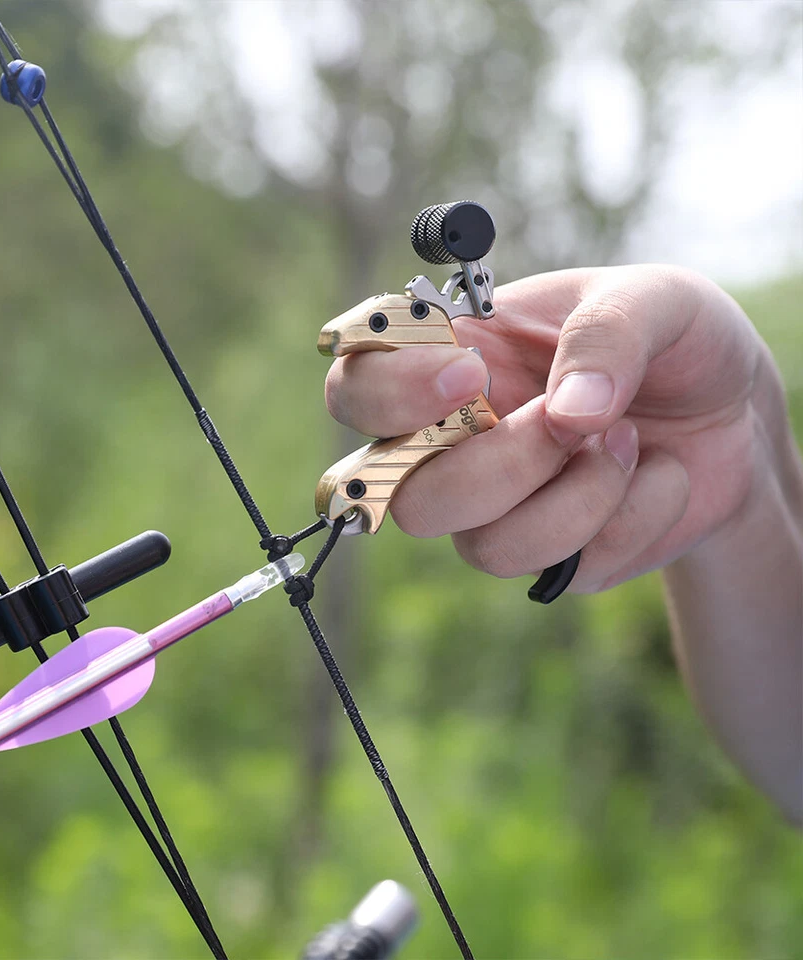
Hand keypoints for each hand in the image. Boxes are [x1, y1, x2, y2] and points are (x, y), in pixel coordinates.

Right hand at [324, 264, 764, 591]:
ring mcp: (492, 507)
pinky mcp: (545, 556)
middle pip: (396, 490)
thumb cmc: (672, 338)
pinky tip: (656, 477)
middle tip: (573, 421)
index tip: (467, 377)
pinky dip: (628, 519)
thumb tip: (570, 412)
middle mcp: (450, 440)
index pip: (354, 387)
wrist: (735, 415)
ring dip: (576, 495)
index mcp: (451, 360)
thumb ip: (608, 334)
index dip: (387, 394)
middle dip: (501, 463)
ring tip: (631, 444)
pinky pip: (557, 566)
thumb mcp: (656, 299)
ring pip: (478, 544)